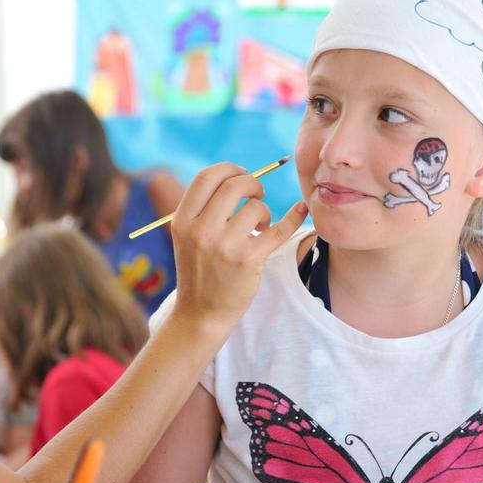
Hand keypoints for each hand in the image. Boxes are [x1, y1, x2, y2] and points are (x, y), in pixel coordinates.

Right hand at [170, 162, 307, 329]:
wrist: (201, 313)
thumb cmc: (199, 270)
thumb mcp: (186, 237)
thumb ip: (203, 209)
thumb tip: (238, 176)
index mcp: (182, 221)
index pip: (207, 177)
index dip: (228, 169)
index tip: (241, 175)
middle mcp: (201, 232)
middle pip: (233, 186)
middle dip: (252, 183)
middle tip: (258, 194)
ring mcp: (224, 247)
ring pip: (255, 207)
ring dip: (264, 211)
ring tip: (260, 225)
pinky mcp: (248, 261)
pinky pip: (279, 229)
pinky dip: (293, 218)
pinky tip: (299, 212)